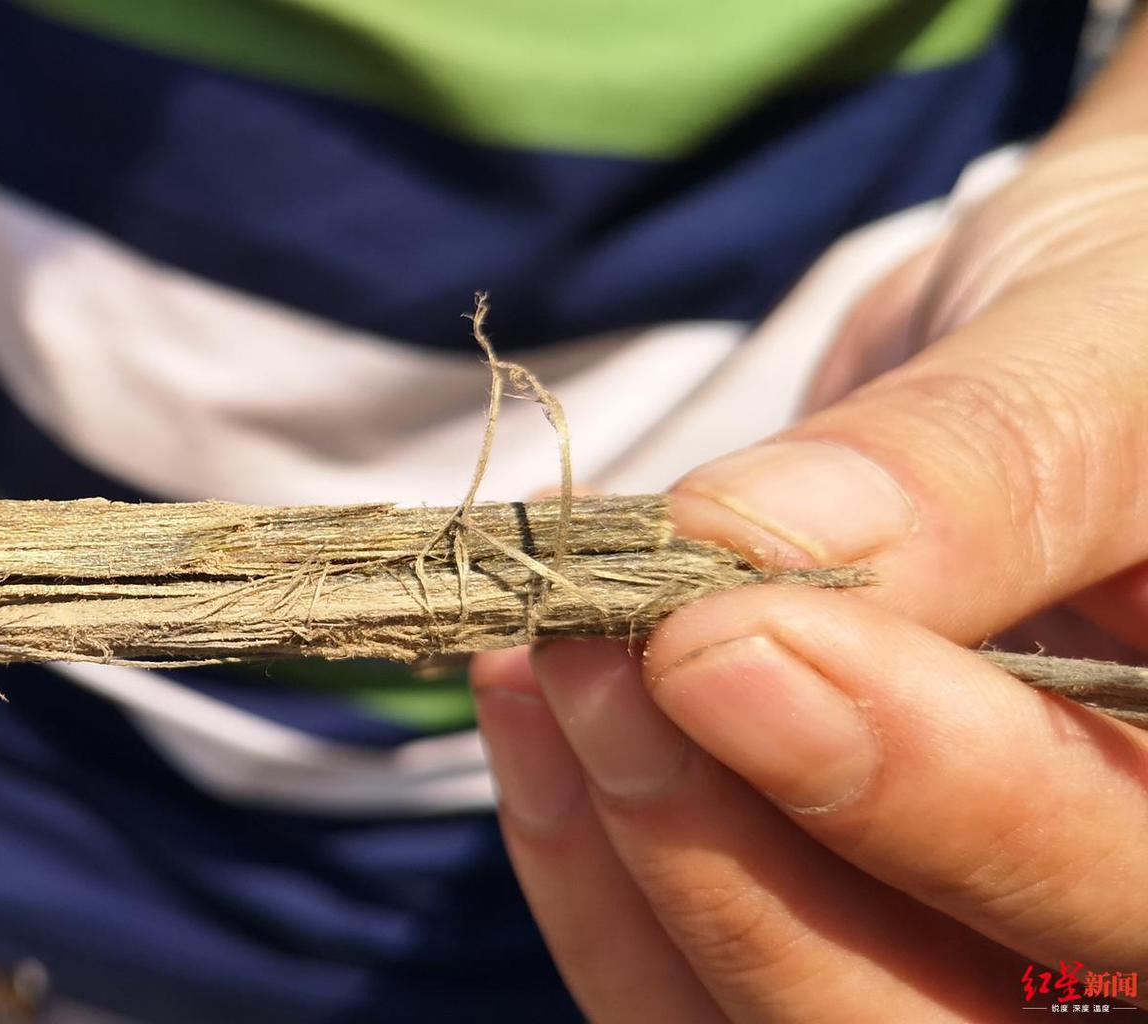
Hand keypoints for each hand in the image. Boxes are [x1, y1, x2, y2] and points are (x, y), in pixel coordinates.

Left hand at [473, 136, 1147, 1019]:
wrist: (1060, 367)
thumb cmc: (1134, 333)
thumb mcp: (1110, 339)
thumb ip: (986, 455)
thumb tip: (765, 541)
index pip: (1133, 883)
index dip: (952, 800)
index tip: (733, 642)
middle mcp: (1123, 916)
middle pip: (950, 1017)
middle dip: (752, 855)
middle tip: (608, 656)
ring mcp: (972, 941)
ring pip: (805, 1020)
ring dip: (648, 855)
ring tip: (547, 659)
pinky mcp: (823, 922)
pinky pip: (688, 988)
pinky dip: (589, 861)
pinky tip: (528, 707)